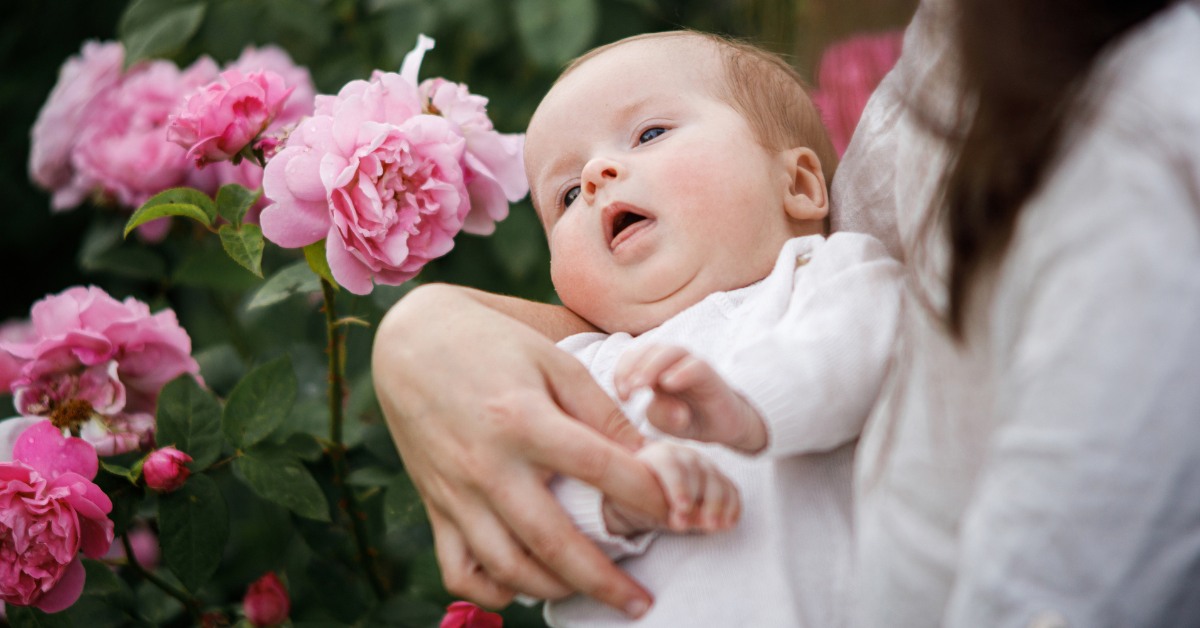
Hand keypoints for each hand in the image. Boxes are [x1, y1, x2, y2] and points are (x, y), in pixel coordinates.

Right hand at [372, 284, 667, 616]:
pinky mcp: (436, 506)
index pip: (596, 468)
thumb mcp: (553, 359)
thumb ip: (600, 410)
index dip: (644, 494)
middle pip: (550, 540)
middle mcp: (487, 463)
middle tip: (641, 602)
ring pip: (507, 566)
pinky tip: (527, 583)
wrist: (410, 341)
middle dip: (603, 580)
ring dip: (555, 590)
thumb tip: (647, 457)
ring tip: (590, 590)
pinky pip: (460, 569)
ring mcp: (456, 492)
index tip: (678, 512)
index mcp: (522, 419)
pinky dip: (494, 589)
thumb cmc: (493, 343)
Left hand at [603, 441, 740, 535]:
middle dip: (700, 501)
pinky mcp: (719, 481)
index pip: (670, 467)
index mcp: (659, 455)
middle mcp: (685, 457)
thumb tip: (653, 511)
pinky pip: (730, 491)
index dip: (678, 487)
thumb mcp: (627, 494)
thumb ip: (636, 499)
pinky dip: (732, 508)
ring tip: (714, 527)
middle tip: (700, 525)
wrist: (649, 492)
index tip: (682, 509)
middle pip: (697, 474)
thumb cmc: (635, 495)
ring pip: (716, 482)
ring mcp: (704, 467)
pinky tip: (728, 524)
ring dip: (718, 506)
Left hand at [614, 344, 767, 453]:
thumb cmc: (687, 419)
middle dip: (633, 367)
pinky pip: (696, 366)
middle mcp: (672, 362)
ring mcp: (692, 366)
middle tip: (626, 392)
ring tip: (640, 386)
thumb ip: (657, 413)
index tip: (621, 395)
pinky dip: (681, 372)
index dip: (622, 371)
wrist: (721, 428)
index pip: (633, 356)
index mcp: (654, 368)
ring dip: (652, 366)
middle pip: (650, 349)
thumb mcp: (665, 422)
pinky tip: (668, 384)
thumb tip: (657, 403)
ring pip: (671, 351)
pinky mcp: (710, 376)